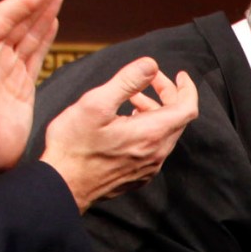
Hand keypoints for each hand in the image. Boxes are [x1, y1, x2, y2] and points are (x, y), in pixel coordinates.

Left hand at [0, 0, 59, 194]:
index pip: (4, 19)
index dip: (24, 0)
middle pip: (18, 22)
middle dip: (37, 1)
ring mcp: (7, 72)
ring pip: (28, 36)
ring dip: (43, 15)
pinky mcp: (22, 88)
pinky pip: (35, 56)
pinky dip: (44, 38)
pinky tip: (52, 24)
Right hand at [40, 57, 196, 211]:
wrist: (63, 186)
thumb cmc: (74, 146)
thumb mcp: (96, 104)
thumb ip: (126, 81)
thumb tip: (151, 65)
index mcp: (151, 134)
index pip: (187, 108)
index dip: (187, 88)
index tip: (180, 75)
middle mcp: (156, 154)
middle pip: (177, 119)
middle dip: (167, 95)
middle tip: (148, 80)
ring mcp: (149, 168)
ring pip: (165, 133)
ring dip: (155, 111)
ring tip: (132, 98)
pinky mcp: (138, 175)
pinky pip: (154, 148)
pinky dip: (149, 128)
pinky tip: (127, 122)